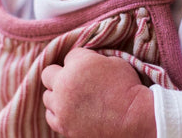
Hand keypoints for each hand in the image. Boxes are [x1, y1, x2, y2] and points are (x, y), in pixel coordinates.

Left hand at [40, 48, 154, 137]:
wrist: (134, 119)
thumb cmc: (129, 89)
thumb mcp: (115, 62)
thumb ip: (94, 59)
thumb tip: (87, 62)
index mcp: (78, 64)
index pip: (69, 56)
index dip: (81, 61)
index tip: (91, 68)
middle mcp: (64, 84)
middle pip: (48, 73)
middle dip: (60, 74)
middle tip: (74, 80)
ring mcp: (61, 107)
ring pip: (47, 96)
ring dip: (58, 94)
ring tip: (73, 98)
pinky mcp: (63, 125)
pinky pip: (51, 116)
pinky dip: (58, 112)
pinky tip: (70, 111)